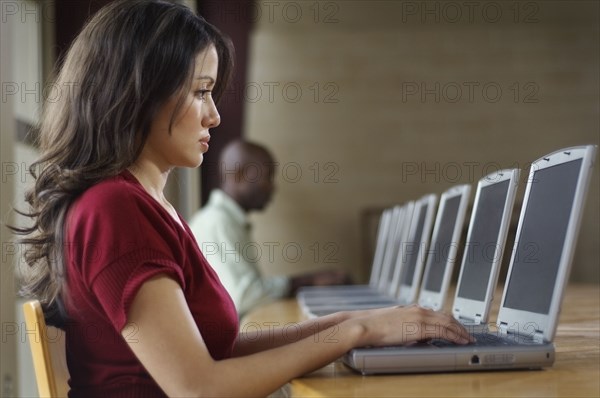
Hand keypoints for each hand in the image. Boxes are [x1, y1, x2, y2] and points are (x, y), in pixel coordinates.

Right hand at [346, 305, 473, 346]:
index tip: (457, 328)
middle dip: (459, 326)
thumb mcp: (395, 322)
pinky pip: (443, 331)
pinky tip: (460, 340)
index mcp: (413, 309)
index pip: (437, 314)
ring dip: (460, 331)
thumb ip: (408, 325)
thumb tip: (417, 334)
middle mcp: (418, 310)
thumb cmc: (375, 326)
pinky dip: (454, 336)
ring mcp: (419, 318)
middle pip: (446, 317)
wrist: (366, 326)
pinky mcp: (419, 327)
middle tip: (467, 334)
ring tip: (467, 339)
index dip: (450, 322)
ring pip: (447, 323)